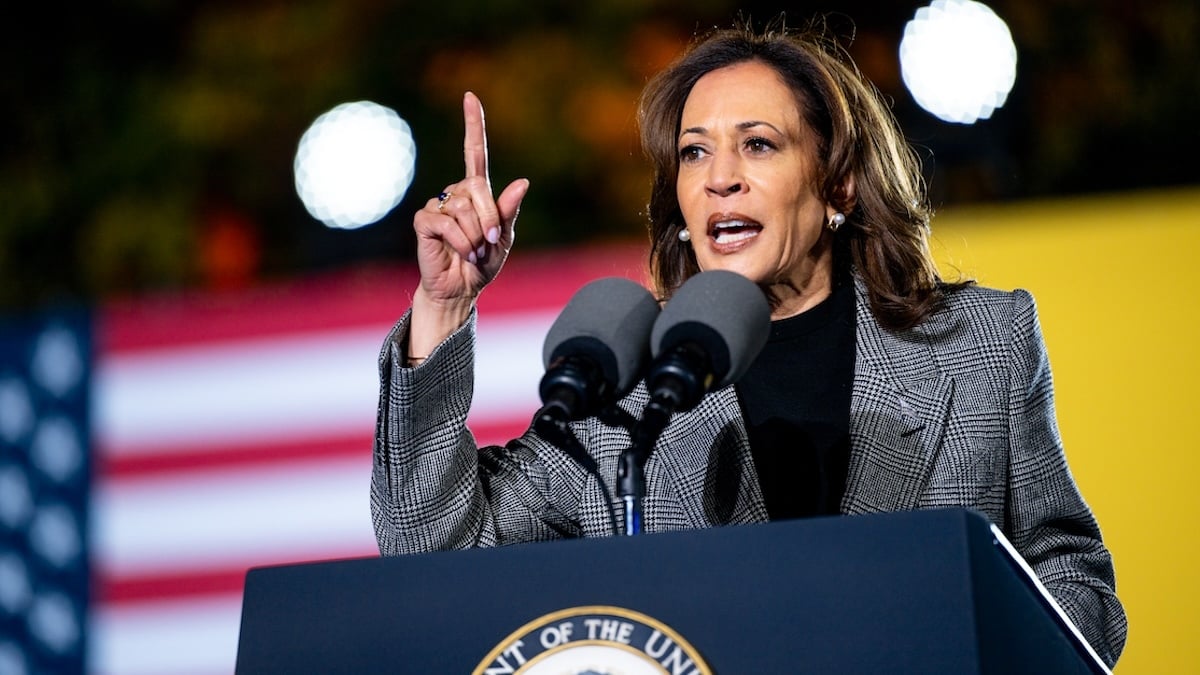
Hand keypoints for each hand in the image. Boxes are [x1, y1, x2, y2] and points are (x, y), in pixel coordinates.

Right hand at [409, 92, 528, 355]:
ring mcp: (438, 205)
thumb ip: (509, 212)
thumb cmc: (483, 264)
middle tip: (490, 243)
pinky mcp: (424, 221)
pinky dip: (460, 242)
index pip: (474, 152)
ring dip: (475, 237)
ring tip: (473, 252)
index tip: (470, 97)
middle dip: (489, 218)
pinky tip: (460, 253)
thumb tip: (523, 182)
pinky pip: (446, 223)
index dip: (473, 125)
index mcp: (477, 193)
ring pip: (463, 209)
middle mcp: (455, 193)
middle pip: (476, 187)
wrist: (461, 289)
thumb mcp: (505, 239)